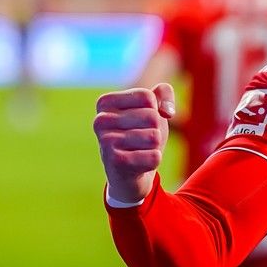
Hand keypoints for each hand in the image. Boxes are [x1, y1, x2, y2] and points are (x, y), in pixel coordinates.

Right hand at [92, 83, 176, 203]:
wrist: (130, 174)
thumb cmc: (141, 134)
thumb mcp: (154, 108)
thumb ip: (164, 92)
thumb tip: (167, 112)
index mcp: (105, 102)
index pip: (147, 96)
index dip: (155, 110)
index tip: (142, 121)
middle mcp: (100, 120)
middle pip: (152, 116)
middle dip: (155, 130)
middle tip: (141, 140)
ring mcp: (105, 142)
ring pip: (154, 137)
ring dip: (154, 146)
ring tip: (139, 151)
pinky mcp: (115, 163)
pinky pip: (154, 157)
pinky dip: (154, 160)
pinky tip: (139, 164)